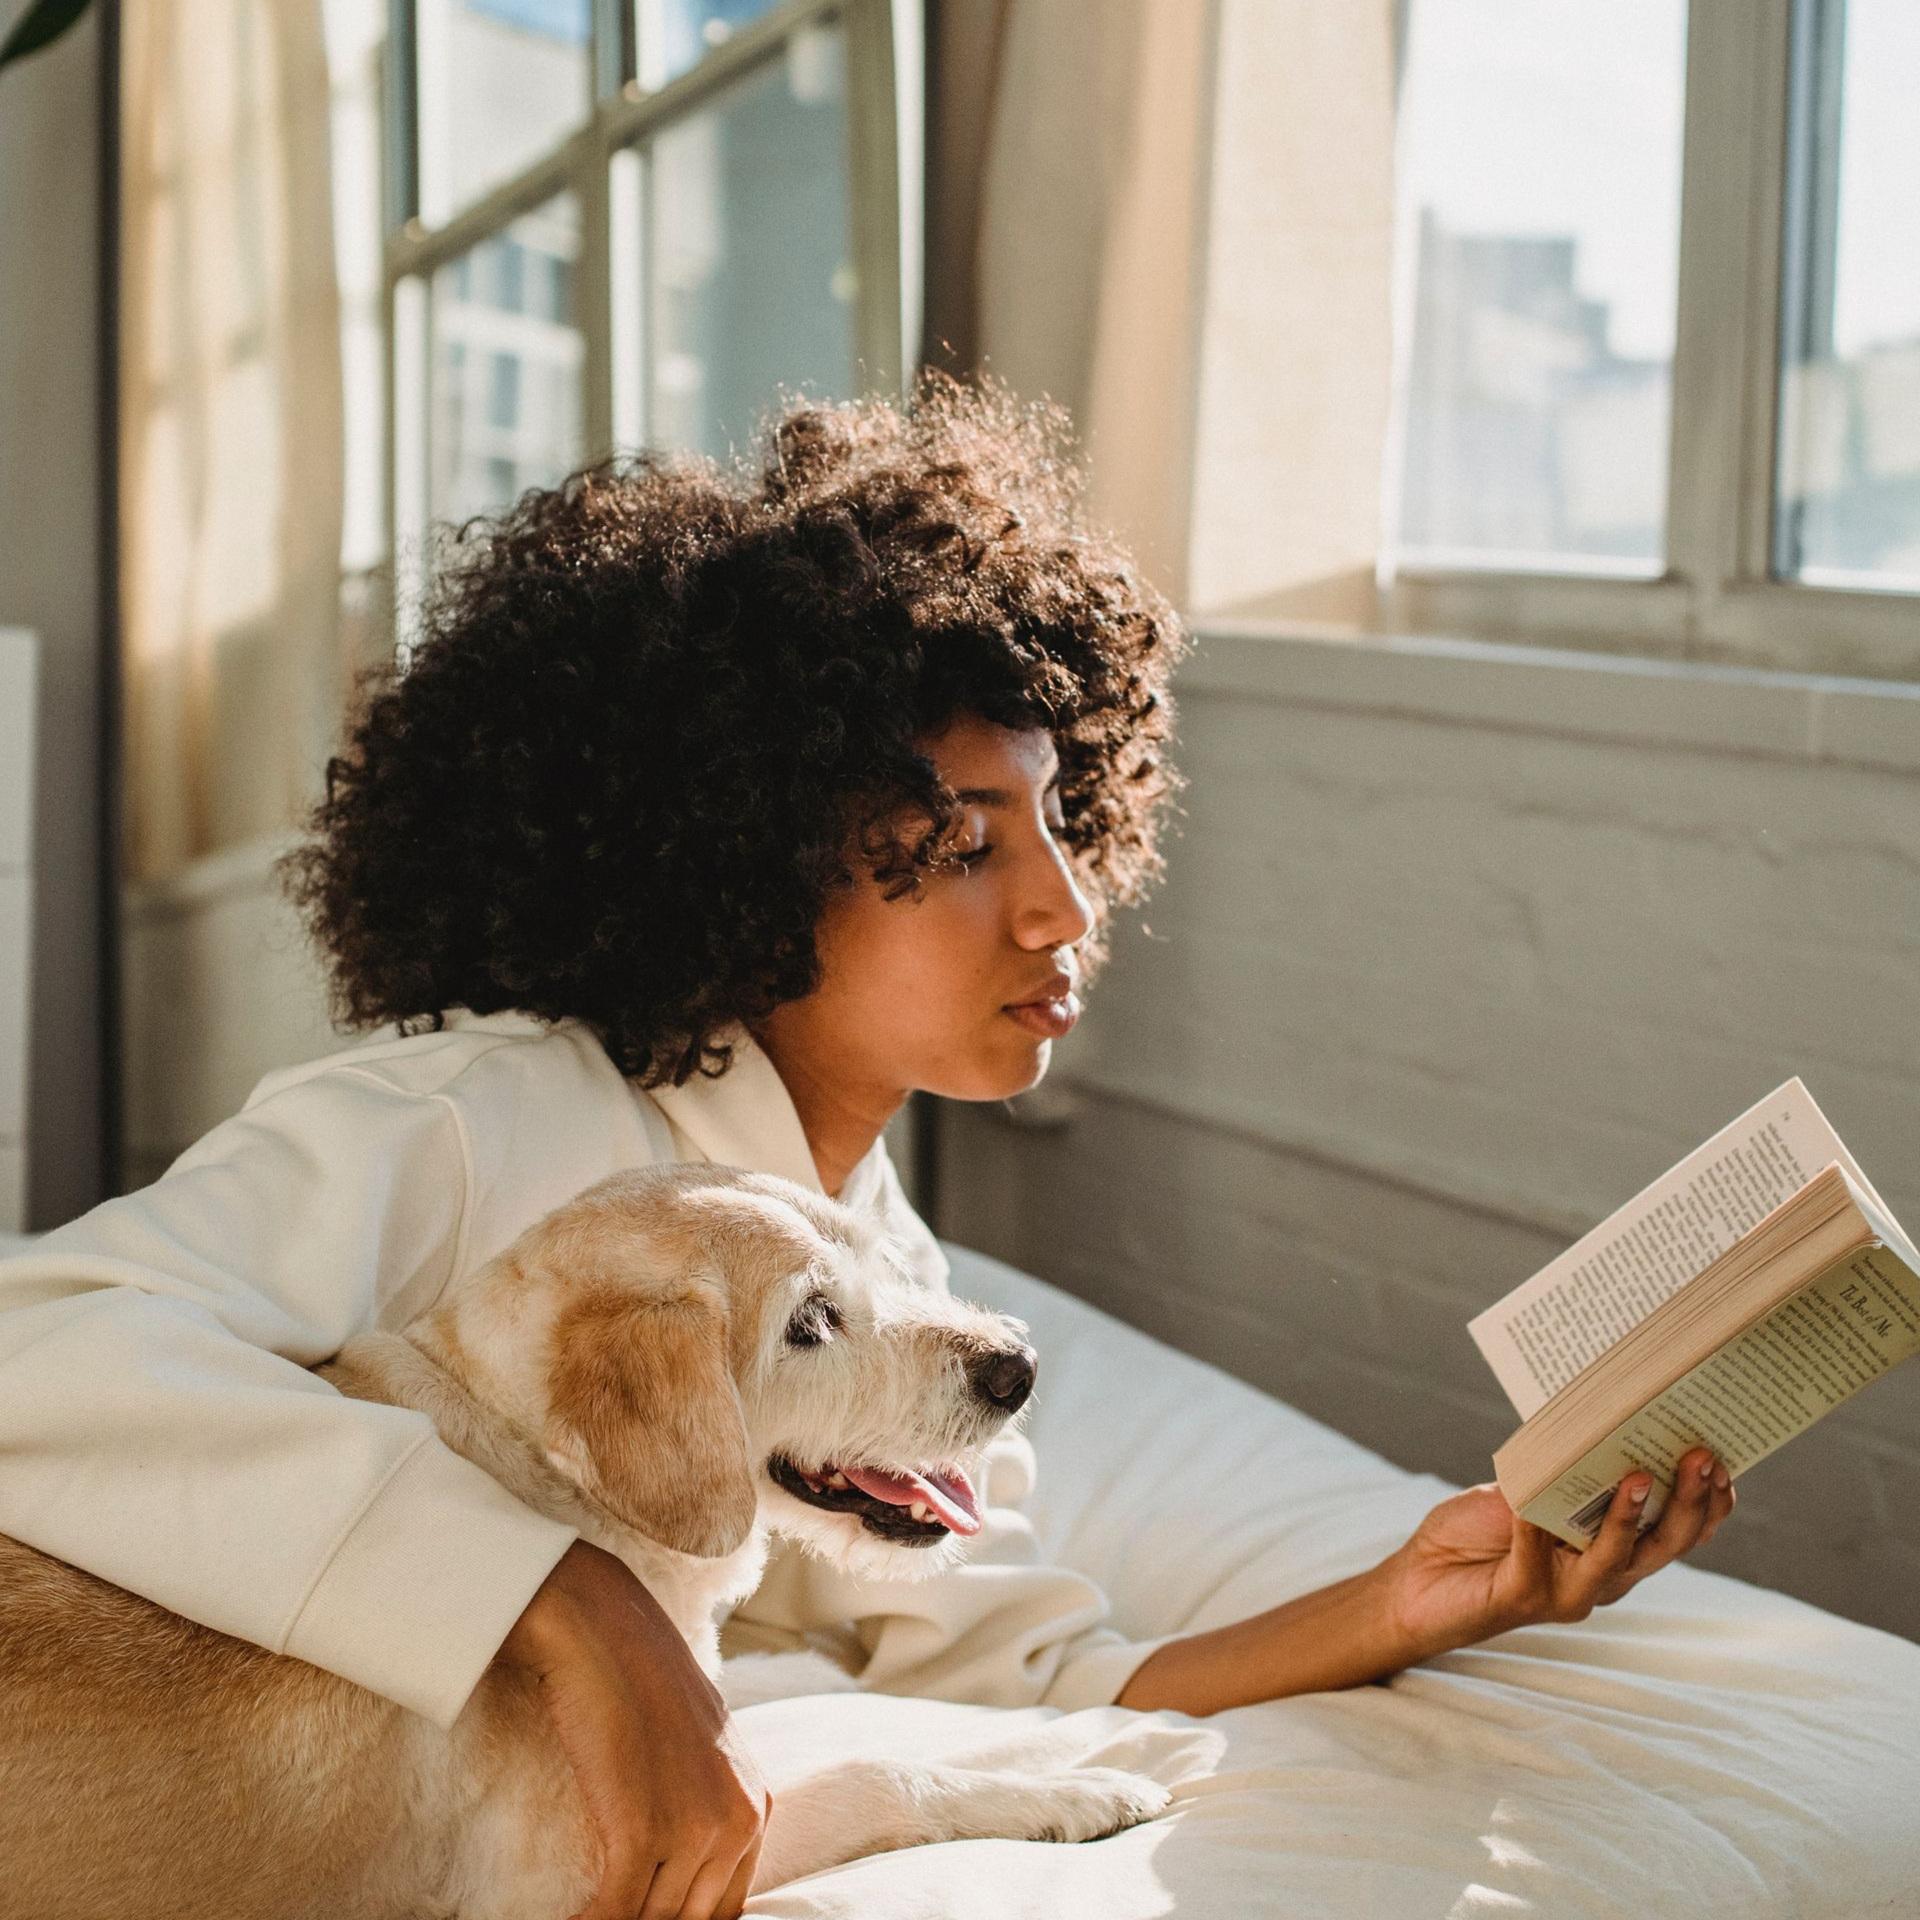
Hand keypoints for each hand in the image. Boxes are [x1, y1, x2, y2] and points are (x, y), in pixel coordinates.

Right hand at [497, 1541, 769, 1919]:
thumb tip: (674, 1877)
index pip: (724, 1909)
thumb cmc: (638, 1684)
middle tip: (605, 1918)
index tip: (640, 1918)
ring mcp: (697, 1828)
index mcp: (757, 1807)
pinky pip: (613, 1916)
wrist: (603, 1628)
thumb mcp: (695, 1752)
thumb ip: (701, 1810)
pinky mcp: (644, 1832)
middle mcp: (740, 1822)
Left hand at [1379, 1447, 1736, 1661]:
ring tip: (1639, 1475)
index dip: (1707, 1505)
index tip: (1725, 1461)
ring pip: (1614, 1560)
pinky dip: (1536, 1527)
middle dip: (1687, 1502)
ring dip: (1628, 1517)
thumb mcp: (1526, 1491)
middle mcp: (1601, 1579)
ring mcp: (1566, 1593)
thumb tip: (1593, 1423)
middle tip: (1702, 1456)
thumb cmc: (1476, 1533)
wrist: (1418, 1582)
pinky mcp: (1522, 1598)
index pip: (1676, 1533)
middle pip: (1662, 1546)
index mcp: (1614, 1552)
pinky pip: (1536, 1560)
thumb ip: (1560, 1472)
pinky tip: (1533, 1499)